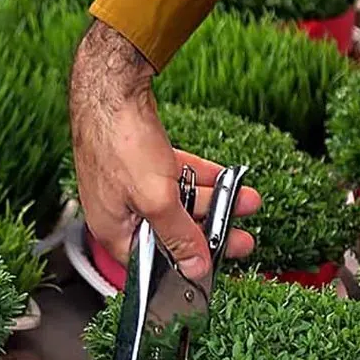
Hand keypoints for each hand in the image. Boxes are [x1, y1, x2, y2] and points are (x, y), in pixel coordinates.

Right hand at [69, 21, 259, 278]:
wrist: (112, 92)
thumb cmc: (120, 146)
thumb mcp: (156, 201)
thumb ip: (178, 236)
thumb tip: (194, 267)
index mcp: (114, 231)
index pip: (150, 265)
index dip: (182, 267)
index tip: (214, 266)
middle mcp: (122, 212)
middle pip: (171, 232)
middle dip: (210, 232)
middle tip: (241, 239)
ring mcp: (132, 186)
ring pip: (180, 203)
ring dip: (216, 202)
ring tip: (246, 200)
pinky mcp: (143, 163)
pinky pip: (179, 179)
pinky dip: (203, 180)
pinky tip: (229, 179)